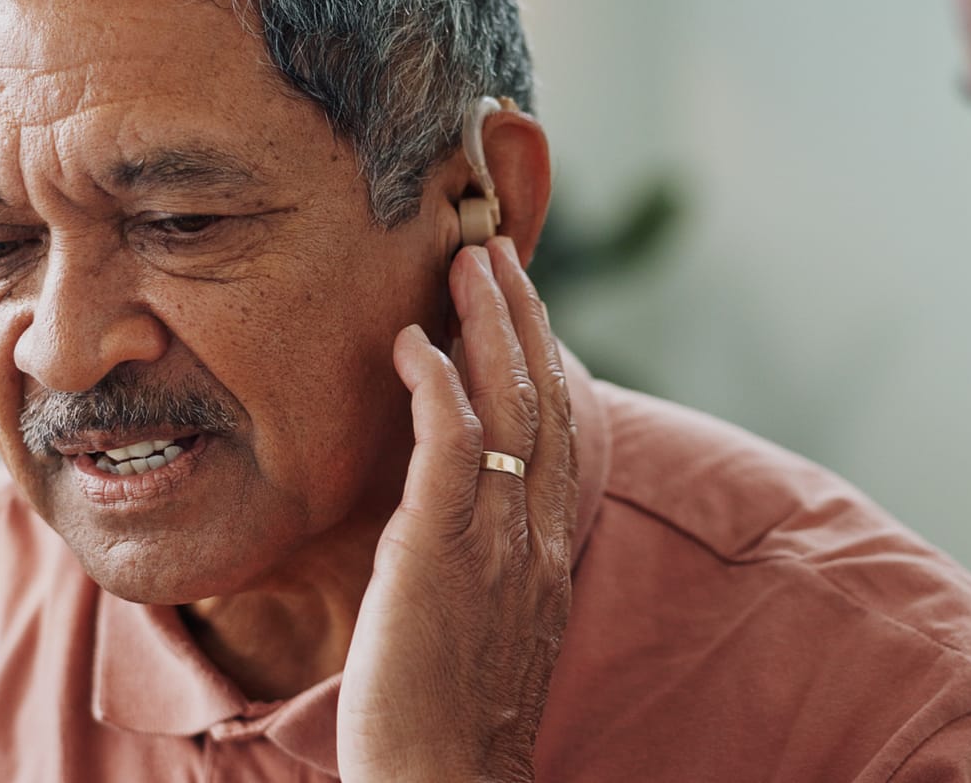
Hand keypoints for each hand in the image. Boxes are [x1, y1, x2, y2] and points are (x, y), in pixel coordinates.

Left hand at [337, 237, 578, 782]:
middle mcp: (537, 536)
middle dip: (523, 316)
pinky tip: (414, 343)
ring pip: (510, 406)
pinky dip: (438, 383)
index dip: (542, 357)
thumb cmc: (443, 720)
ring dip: (488, 324)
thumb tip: (446, 514)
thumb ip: (478, 559)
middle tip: (496, 250)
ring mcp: (498, 542)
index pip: (556, 431)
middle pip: (544, 399)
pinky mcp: (444, 552)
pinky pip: (453, 445)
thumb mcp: (479, 624)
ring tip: (466, 263)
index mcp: (546, 551)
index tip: (520, 303)